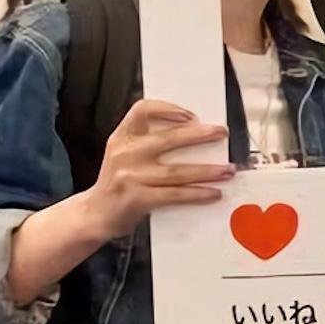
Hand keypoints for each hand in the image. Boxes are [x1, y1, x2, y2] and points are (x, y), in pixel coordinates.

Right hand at [82, 98, 231, 238]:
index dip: (167, 109)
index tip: (190, 114)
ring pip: (176, 171)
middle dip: (199, 135)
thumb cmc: (119, 182)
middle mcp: (124, 153)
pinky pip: (174, 195)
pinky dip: (197, 194)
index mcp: (122, 137)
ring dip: (207, 171)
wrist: (96, 214)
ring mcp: (130, 177)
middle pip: (167, 139)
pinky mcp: (136, 199)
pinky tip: (214, 193)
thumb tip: (196, 132)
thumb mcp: (125, 154)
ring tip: (228, 169)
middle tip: (221, 133)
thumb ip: (148, 142)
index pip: (141, 110)